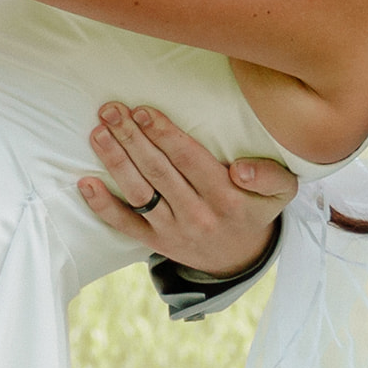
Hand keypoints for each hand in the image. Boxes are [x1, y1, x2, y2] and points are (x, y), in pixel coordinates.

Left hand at [79, 104, 297, 277]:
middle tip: (111, 110)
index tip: (142, 111)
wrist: (240, 258)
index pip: (189, 159)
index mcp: (227, 197)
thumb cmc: (256, 208)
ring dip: (116, 161)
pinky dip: (103, 206)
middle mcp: (198, 215)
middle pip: (159, 171)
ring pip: (140, 193)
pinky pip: (125, 225)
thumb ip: (269, 175)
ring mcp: (174, 231)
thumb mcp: (281, 191)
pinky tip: (86, 182)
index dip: (164, 134)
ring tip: (98, 133)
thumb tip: (239, 168)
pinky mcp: (155, 242)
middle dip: (132, 137)